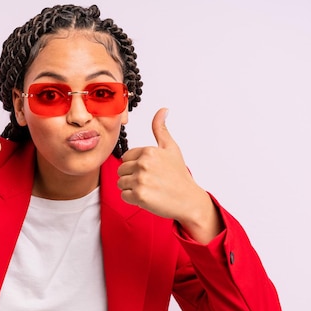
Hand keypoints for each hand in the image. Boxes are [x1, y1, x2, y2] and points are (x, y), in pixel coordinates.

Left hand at [117, 108, 221, 242]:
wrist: (188, 200)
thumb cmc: (179, 175)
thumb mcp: (171, 148)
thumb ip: (161, 129)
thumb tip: (163, 110)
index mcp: (149, 151)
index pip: (126, 157)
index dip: (135, 165)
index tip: (149, 171)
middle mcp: (144, 164)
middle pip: (121, 170)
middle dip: (131, 177)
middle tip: (149, 181)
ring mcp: (141, 180)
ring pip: (121, 183)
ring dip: (131, 188)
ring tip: (148, 189)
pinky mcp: (139, 196)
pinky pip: (123, 195)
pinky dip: (133, 199)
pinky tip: (147, 198)